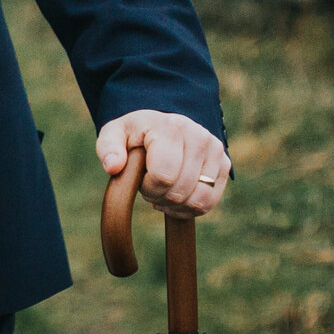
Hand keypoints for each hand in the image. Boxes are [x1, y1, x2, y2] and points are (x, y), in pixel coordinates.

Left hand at [97, 109, 229, 218]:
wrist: (162, 125)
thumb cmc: (136, 133)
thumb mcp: (115, 134)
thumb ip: (108, 148)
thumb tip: (113, 167)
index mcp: (171, 127)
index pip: (163, 176)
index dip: (148, 188)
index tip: (140, 181)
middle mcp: (199, 136)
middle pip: (180, 190)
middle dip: (159, 197)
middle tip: (150, 188)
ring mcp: (215, 150)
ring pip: (198, 200)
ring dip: (175, 205)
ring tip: (163, 193)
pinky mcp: (225, 164)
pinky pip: (210, 202)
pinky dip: (191, 208)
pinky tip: (177, 200)